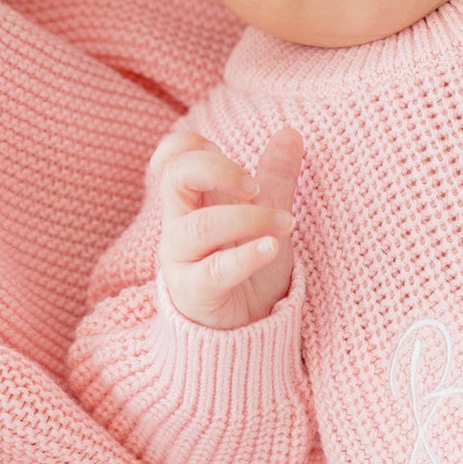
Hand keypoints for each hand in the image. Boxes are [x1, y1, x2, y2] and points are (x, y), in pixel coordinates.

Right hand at [154, 124, 302, 330]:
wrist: (238, 331)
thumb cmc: (243, 268)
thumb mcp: (262, 216)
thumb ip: (275, 177)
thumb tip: (291, 133)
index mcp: (191, 202)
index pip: (171, 157)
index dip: (194, 146)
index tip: (235, 163)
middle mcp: (178, 225)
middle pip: (175, 178)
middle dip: (216, 170)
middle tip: (254, 186)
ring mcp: (182, 259)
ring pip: (200, 226)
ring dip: (249, 219)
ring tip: (287, 225)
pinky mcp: (195, 291)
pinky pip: (214, 270)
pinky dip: (245, 256)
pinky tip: (272, 246)